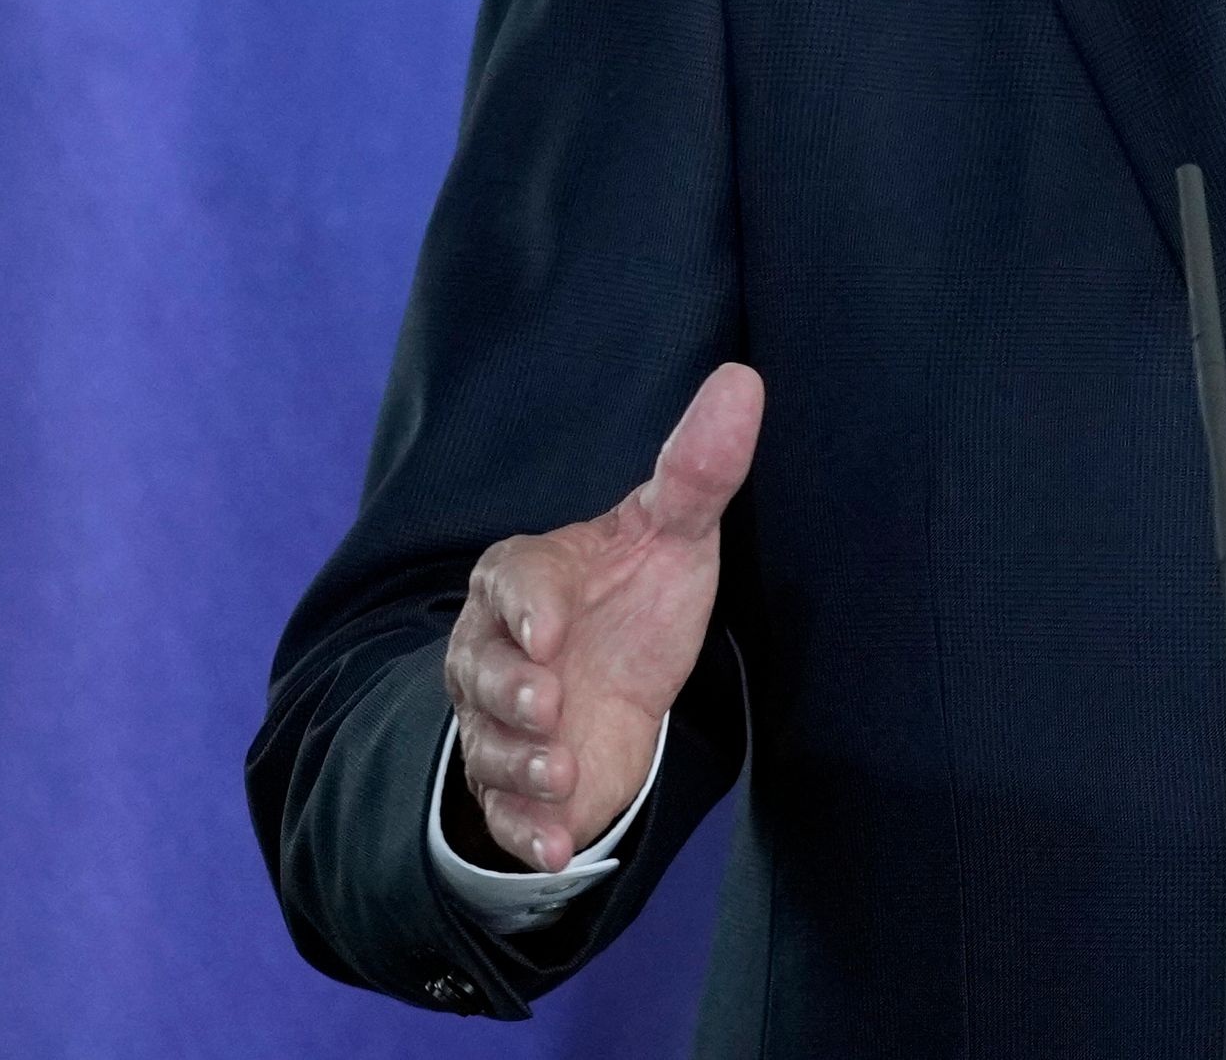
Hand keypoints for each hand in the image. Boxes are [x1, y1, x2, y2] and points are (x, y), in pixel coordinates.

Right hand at [443, 362, 764, 870]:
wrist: (614, 681)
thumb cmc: (634, 595)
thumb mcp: (673, 532)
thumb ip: (698, 466)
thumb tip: (742, 380)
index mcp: (523, 579)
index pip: (510, 586)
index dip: (527, 609)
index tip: (550, 631)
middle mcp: (494, 652)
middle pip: (483, 672)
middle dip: (511, 692)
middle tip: (549, 703)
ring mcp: (499, 723)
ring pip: (490, 745)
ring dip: (521, 764)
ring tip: (561, 770)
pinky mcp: (514, 787)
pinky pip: (504, 814)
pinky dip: (526, 832)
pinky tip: (555, 845)